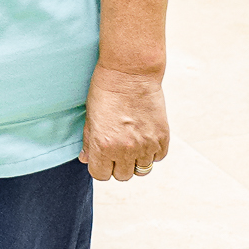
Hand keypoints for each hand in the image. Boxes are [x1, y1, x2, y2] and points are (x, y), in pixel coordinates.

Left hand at [79, 63, 169, 180]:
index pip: (101, 175)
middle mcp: (125, 150)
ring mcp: (146, 145)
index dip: (100, 166)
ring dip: (136, 161)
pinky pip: (157, 157)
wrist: (130, 73)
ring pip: (142, 170)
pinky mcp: (162, 138)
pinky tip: (144, 138)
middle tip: (117, 150)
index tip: (102, 157)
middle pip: (122, 176)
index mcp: (103, 146)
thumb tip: (86, 159)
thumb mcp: (90, 117)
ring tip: (132, 144)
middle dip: (118, 166)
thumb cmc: (105, 91)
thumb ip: (89, 142)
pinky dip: (152, 152)